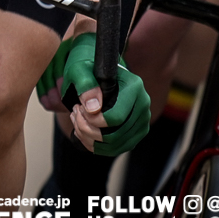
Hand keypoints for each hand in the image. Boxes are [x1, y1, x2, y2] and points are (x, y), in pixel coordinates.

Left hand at [35, 32, 149, 156]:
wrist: (97, 71)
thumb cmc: (88, 68)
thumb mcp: (80, 70)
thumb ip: (85, 85)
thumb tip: (93, 108)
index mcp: (134, 87)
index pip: (115, 117)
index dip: (92, 121)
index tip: (79, 109)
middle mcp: (143, 105)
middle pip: (115, 136)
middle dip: (88, 130)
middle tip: (75, 114)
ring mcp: (142, 121)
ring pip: (115, 146)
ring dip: (89, 139)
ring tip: (78, 122)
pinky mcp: (136, 133)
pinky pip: (116, 149)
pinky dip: (97, 146)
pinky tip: (84, 131)